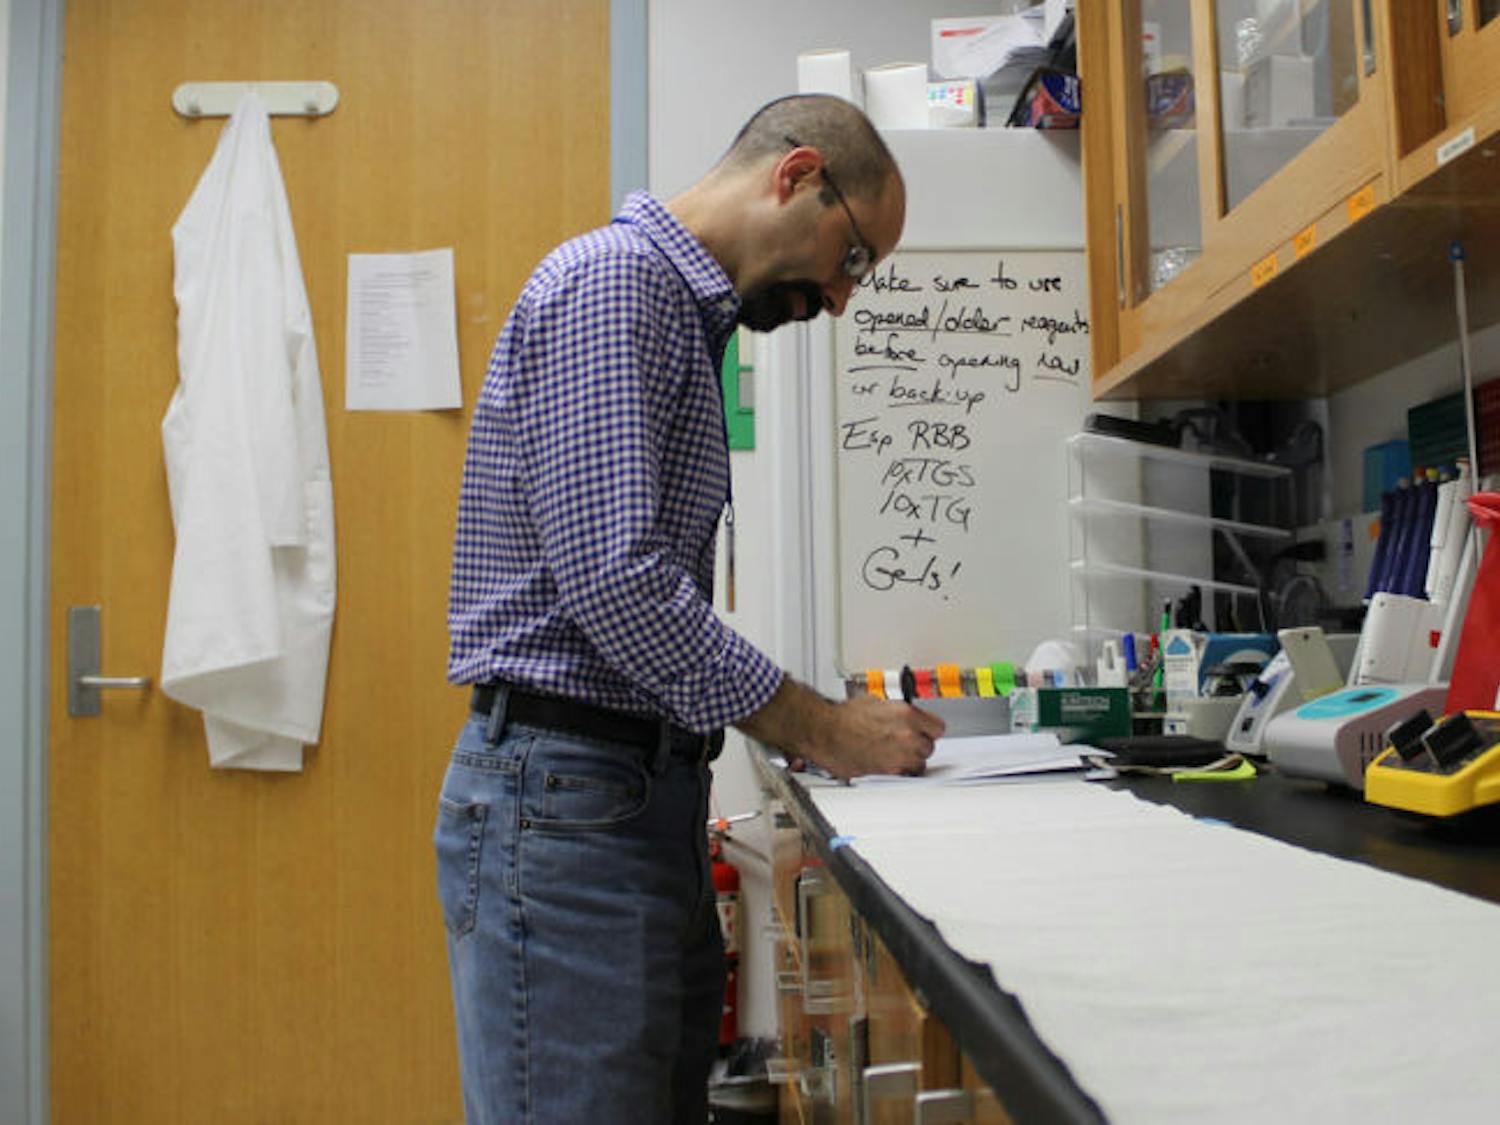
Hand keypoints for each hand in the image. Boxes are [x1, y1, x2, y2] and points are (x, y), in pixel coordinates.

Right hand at [736, 678, 944, 780]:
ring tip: (894, 754)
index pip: (937, 727)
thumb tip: (902, 717)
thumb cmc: (842, 717)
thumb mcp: (875, 702)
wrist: (825, 731)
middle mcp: (908, 736)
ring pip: (920, 764)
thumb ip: (896, 711)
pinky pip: (905, 775)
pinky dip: (899, 771)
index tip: (923, 731)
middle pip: (930, 747)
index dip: (928, 729)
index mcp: (907, 714)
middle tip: (904, 742)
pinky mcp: (889, 772)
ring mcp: (899, 756)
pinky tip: (887, 763)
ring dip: (911, 760)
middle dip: (918, 745)